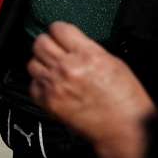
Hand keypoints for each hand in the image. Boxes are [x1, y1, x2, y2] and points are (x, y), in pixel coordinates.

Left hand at [28, 22, 155, 157]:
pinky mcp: (48, 101)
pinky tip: (52, 85)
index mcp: (87, 55)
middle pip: (40, 43)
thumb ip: (89, 50)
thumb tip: (73, 42)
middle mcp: (67, 67)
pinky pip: (33, 84)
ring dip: (41, 63)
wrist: (124, 128)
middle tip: (54, 49)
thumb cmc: (125, 98)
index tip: (61, 34)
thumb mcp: (114, 63)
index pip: (59, 29)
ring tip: (53, 68)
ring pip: (32, 62)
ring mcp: (55, 85)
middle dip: (47, 43)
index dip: (59, 30)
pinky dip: (40, 83)